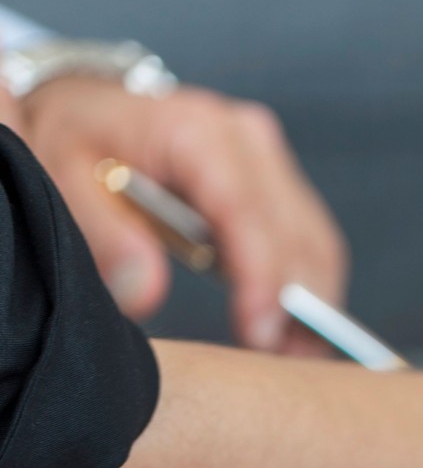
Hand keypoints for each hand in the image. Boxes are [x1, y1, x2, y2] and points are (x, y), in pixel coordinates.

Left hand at [17, 77, 346, 353]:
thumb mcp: (63, 179)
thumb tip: (146, 294)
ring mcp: (268, 156)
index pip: (246, 213)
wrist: (90, 104)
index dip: (262, 278)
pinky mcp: (277, 177)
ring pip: (314, 240)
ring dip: (313, 301)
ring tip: (295, 355)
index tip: (260, 333)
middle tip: (285, 364)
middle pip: (296, 233)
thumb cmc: (77, 137)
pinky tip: (294, 325)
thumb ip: (107, 237)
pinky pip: (308, 237)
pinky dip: (308, 284)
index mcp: (196, 132)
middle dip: (299, 304)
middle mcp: (246, 138)